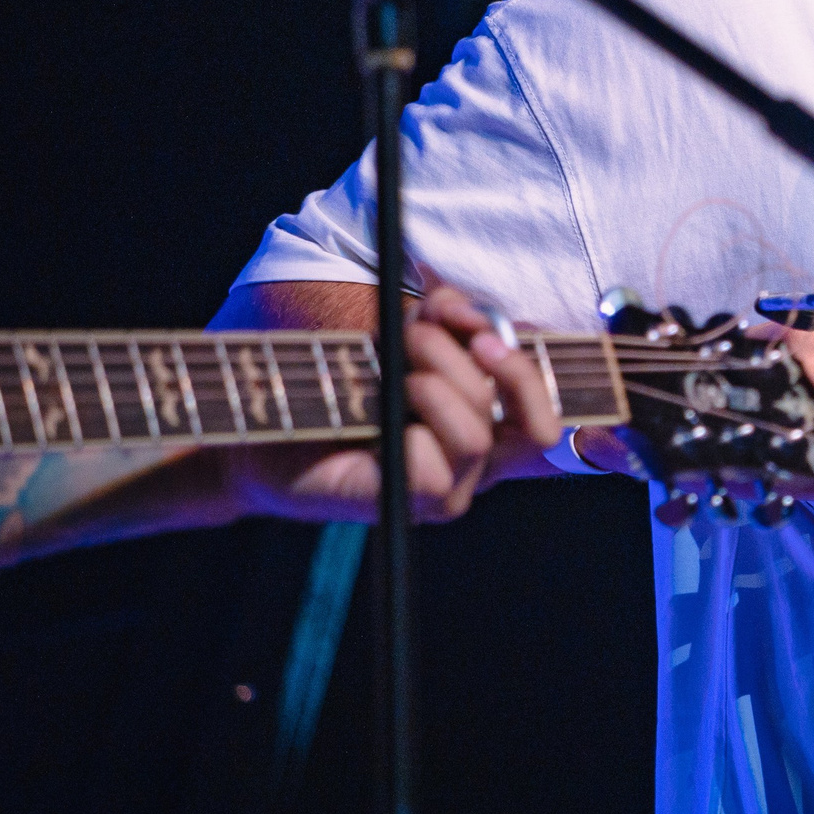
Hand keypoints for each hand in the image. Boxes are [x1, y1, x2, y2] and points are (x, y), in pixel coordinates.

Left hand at [221, 284, 563, 523]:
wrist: (266, 423)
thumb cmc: (338, 381)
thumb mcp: (404, 335)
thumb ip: (445, 320)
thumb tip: (463, 308)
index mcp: (487, 420)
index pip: (547, 408)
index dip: (531, 367)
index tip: (482, 332)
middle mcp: (479, 460)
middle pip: (523, 411)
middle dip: (471, 358)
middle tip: (417, 334)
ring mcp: (450, 487)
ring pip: (478, 434)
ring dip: (436, 387)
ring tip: (394, 374)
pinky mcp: (415, 505)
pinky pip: (436, 465)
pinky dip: (410, 429)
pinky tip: (380, 423)